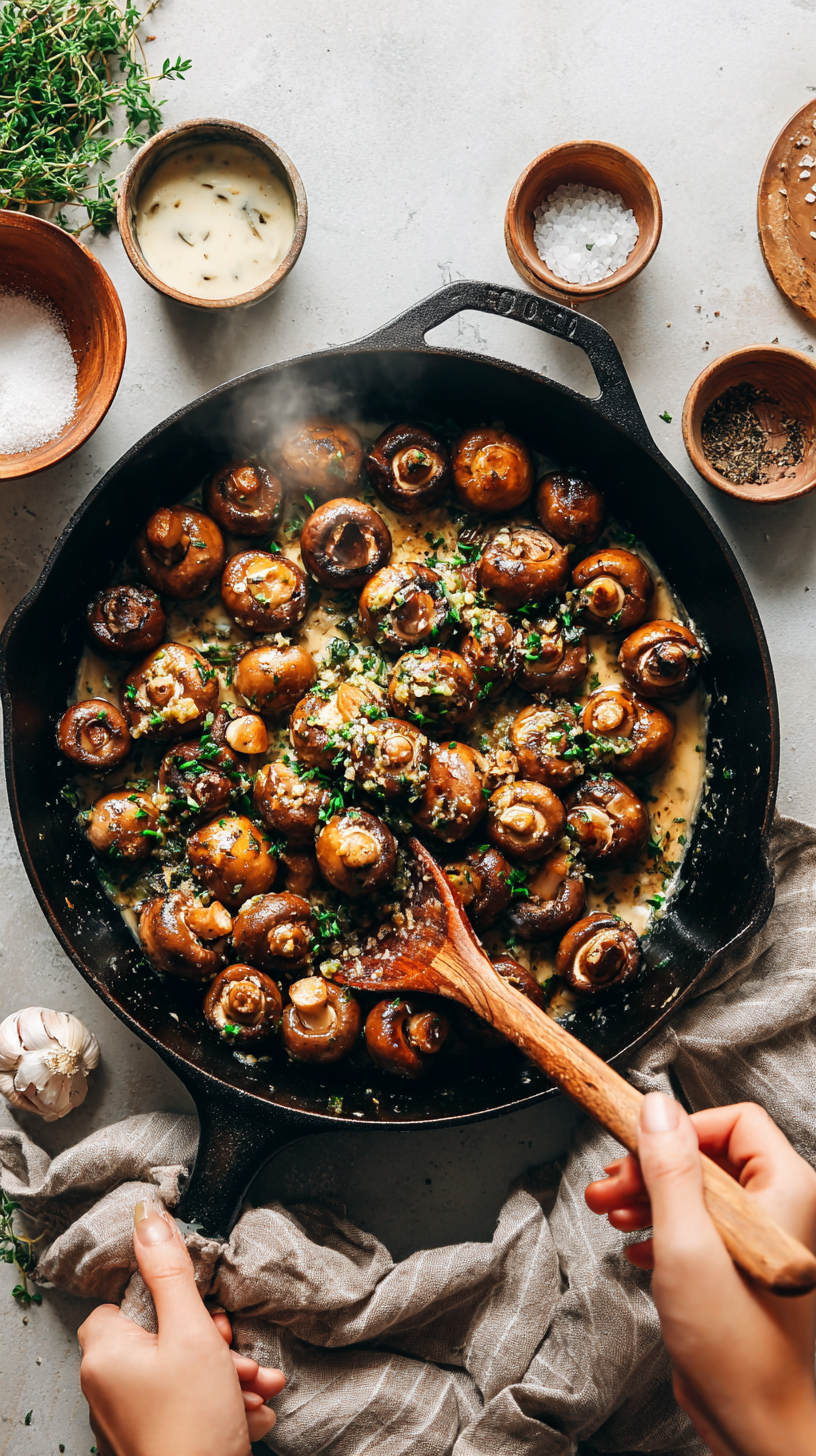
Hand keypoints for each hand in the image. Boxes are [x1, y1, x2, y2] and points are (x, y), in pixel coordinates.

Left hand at [78, 1194, 284, 1455]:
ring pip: (184, 1373)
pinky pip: (188, 1406)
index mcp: (104, 1355)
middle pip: (163, 1338)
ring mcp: (131, 1418)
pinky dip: (221, 1403)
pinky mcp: (156, 1440)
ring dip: (228, 1374)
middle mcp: (108, 1388)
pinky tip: (250, 1410)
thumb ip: (170, 1272)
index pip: (127, 1301)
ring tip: (256, 1386)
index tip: (203, 1314)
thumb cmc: (191, 1422)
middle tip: (235, 1354)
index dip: (170, 1302)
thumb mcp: (190, 1331)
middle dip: (215, 1344)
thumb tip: (148, 1217)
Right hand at [586, 1095, 815, 1455]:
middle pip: (708, 1155)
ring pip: (697, 1191)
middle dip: (651, 1165)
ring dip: (648, 1195)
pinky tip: (635, 1245)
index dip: (682, 1126)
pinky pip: (698, 1227)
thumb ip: (670, 1169)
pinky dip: (662, 1227)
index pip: (735, 1120)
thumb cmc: (739, 1350)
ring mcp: (756, 1243)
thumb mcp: (687, 1244)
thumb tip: (657, 1108)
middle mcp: (776, 1211)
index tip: (637, 1141)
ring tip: (608, 1208)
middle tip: (610, 1181)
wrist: (759, 1427)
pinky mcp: (738, 1271)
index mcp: (783, 1191)